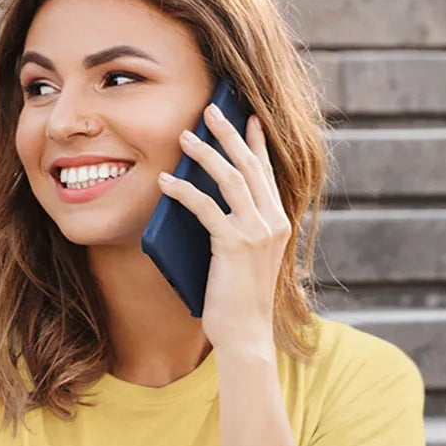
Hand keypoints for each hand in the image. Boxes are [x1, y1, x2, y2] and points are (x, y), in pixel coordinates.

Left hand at [157, 104, 292, 358]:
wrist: (246, 335)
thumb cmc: (238, 302)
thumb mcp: (244, 259)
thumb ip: (236, 229)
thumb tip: (206, 201)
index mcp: (279, 224)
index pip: (267, 173)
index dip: (256, 143)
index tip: (247, 117)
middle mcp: (273, 223)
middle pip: (250, 166)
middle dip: (228, 134)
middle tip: (210, 109)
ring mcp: (257, 233)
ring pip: (231, 178)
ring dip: (205, 153)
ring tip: (184, 137)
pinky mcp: (234, 244)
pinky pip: (205, 207)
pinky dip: (183, 191)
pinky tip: (165, 182)